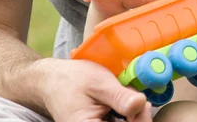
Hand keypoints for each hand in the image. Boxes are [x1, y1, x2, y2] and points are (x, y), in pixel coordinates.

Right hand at [36, 57, 151, 121]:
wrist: (53, 81)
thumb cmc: (72, 80)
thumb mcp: (98, 83)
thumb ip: (120, 96)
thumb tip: (141, 103)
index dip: (140, 121)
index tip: (144, 104)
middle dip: (138, 118)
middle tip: (139, 99)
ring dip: (132, 116)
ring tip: (129, 97)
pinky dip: (126, 116)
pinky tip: (124, 103)